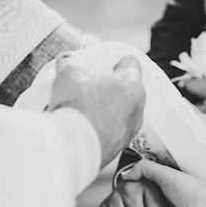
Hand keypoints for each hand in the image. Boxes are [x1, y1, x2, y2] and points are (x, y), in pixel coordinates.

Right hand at [50, 50, 144, 166]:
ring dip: (109, 108)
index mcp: (131, 85)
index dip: (118, 60)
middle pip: (128, 90)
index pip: (132, 64)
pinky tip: (87, 126)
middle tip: (93, 86)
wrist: (73, 146)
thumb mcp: (68, 73)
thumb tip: (67, 60)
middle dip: (112, 87)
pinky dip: (104, 126)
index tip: (108, 63)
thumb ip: (69, 62)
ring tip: (87, 108)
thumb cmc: (76, 106)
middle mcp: (137, 108)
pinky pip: (114, 131)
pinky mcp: (120, 146)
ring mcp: (130, 130)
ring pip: (123, 112)